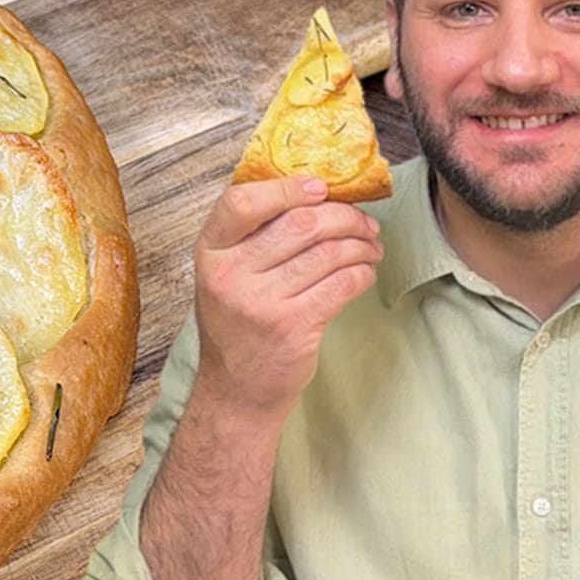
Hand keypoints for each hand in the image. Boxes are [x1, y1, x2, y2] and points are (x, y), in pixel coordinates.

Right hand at [192, 176, 382, 416]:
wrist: (235, 391)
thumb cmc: (236, 326)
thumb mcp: (225, 276)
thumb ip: (251, 238)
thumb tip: (313, 193)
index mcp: (209, 253)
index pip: (241, 202)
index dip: (287, 188)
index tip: (320, 188)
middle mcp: (230, 275)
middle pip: (299, 222)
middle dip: (344, 216)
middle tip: (363, 222)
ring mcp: (261, 302)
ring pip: (328, 252)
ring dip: (361, 244)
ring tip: (370, 247)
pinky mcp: (293, 326)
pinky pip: (342, 283)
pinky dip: (362, 273)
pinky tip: (364, 273)